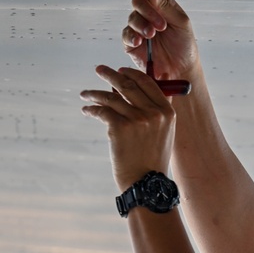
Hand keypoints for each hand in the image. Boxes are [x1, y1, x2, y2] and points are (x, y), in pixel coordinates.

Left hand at [80, 65, 175, 191]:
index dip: (132, 74)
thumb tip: (136, 90)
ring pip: (111, 97)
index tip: (120, 71)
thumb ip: (156, 112)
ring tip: (86, 94)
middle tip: (100, 70)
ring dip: (95, 93)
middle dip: (111, 75)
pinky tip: (87, 110)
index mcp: (167, 112)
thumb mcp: (164, 134)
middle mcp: (153, 113)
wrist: (146, 182)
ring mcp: (137, 119)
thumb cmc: (152, 160)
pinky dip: (92, 109)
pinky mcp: (120, 127)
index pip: (148, 83)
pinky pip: (102, 111)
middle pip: (128, 85)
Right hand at [123, 0, 198, 79]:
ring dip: (142, 25)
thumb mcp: (181, 23)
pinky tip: (139, 41)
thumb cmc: (184, 45)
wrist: (182, 69)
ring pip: (132, 18)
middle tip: (161, 26)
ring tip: (153, 35)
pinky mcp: (131, 43)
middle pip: (137, 2)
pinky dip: (132, 36)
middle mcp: (147, 14)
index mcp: (159, 4)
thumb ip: (166, 6)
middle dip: (149, 12)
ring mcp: (138, 28)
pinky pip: (126, 35)